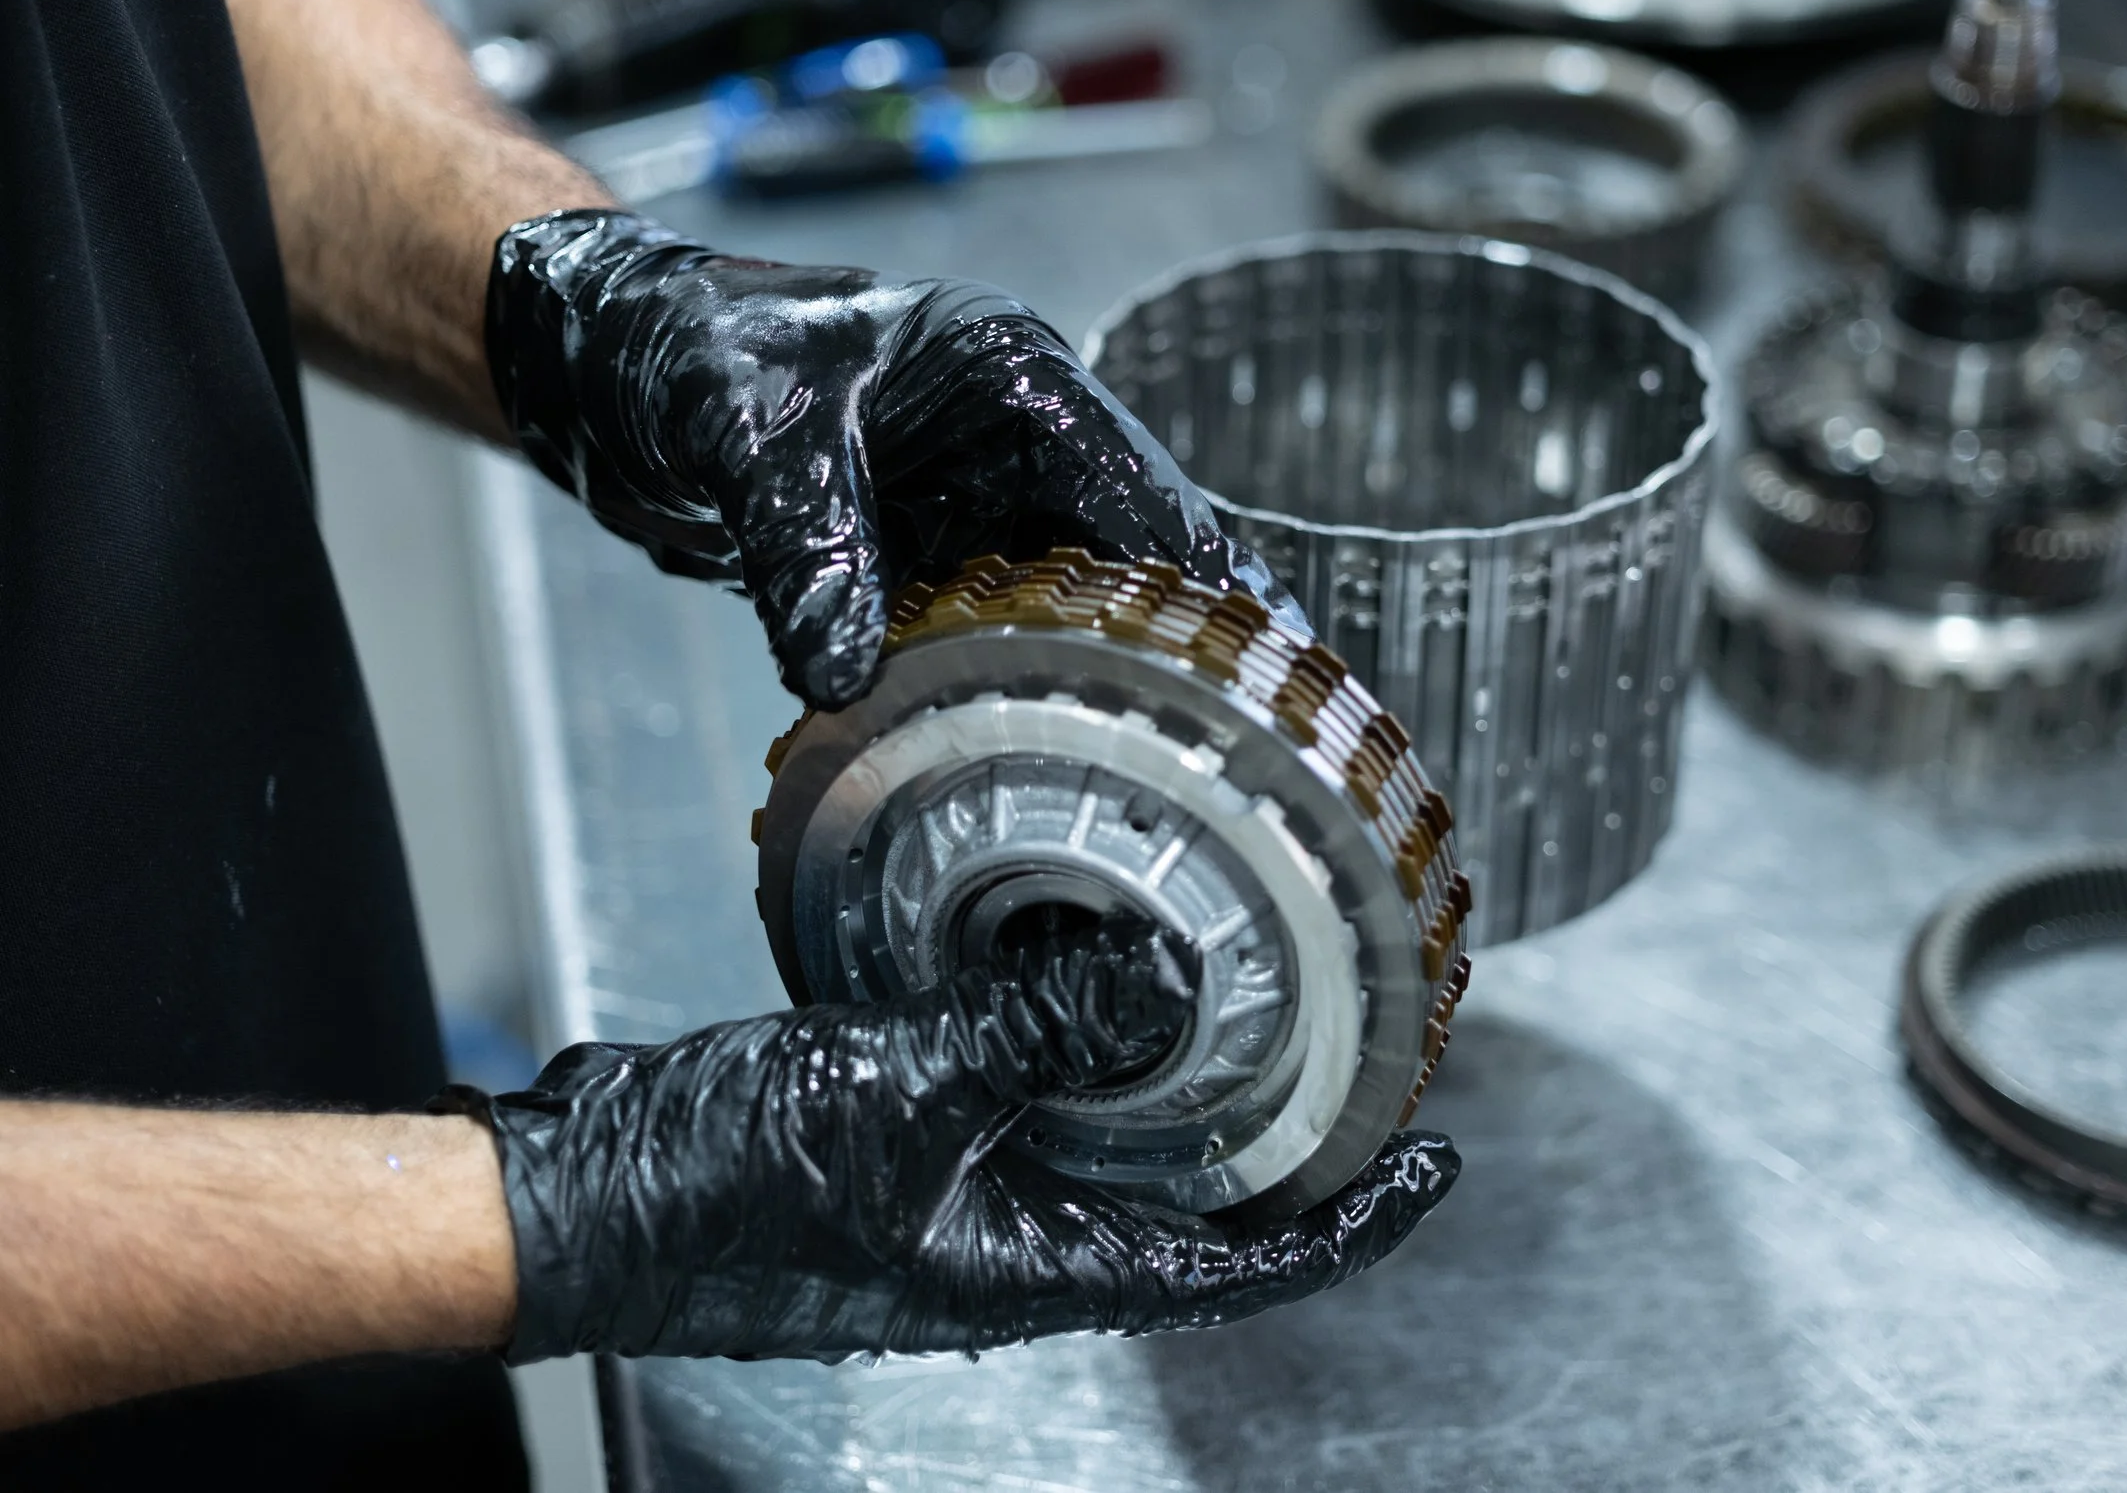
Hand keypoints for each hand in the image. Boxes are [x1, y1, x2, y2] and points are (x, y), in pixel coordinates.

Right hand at [445, 921, 1458, 1362]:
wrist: (579, 1202)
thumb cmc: (713, 1191)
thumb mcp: (895, 1093)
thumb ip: (1031, 1033)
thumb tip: (1160, 984)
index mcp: (1039, 1271)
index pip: (1245, 1265)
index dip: (1353, 1220)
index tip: (1434, 1164)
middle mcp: (1019, 1248)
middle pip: (1200, 1203)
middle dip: (1292, 1134)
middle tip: (1368, 1051)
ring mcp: (968, 1204)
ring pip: (1119, 1146)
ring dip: (1189, 1082)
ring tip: (1259, 995)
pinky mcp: (918, 1147)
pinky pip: (1036, 1099)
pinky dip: (1084, 1043)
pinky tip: (1084, 968)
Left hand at [484, 210, 1298, 709]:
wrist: (596, 363)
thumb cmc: (678, 347)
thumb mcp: (749, 438)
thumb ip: (809, 550)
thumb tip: (847, 674)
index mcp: (1009, 371)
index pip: (1140, 490)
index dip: (1200, 591)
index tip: (1251, 681)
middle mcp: (1013, 437)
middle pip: (1133, 560)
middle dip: (1182, 653)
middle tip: (1243, 757)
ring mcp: (974, 501)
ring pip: (1074, 608)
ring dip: (1103, 685)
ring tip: (1169, 782)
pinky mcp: (927, 557)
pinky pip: (996, 638)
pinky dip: (1017, 695)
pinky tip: (1048, 767)